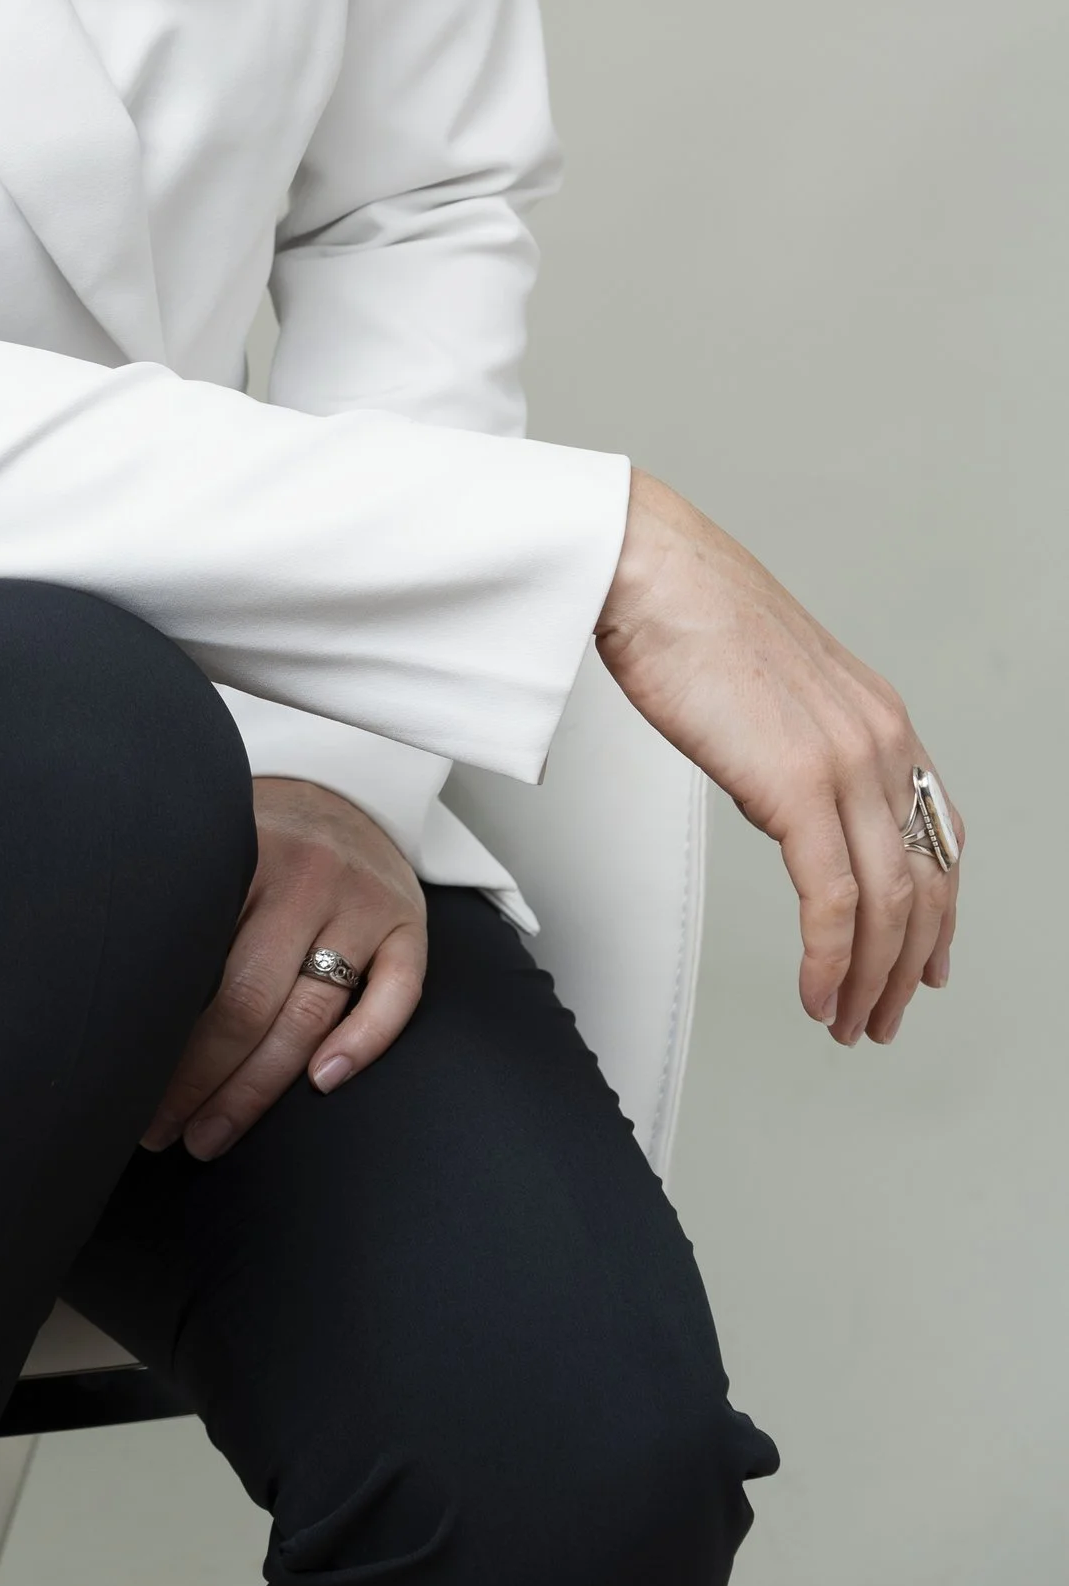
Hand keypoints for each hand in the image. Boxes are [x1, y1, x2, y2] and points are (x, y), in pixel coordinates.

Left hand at [142, 778, 425, 1159]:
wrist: (344, 785)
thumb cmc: (259, 836)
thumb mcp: (215, 848)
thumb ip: (185, 908)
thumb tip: (118, 1003)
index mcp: (241, 856)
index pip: (195, 964)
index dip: (161, 1038)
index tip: (125, 1090)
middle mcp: (305, 877)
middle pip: (249, 1001)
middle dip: (201, 1080)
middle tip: (161, 1134)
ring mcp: (362, 901)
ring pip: (310, 1012)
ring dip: (258, 1086)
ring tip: (210, 1134)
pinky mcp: (409, 922)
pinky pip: (398, 993)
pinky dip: (364, 1042)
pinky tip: (322, 1084)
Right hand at [596, 469, 961, 1042]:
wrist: (646, 566)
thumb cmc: (684, 607)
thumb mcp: (770, 680)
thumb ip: (797, 739)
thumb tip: (782, 797)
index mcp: (877, 715)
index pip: (939, 835)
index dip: (940, 910)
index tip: (926, 957)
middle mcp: (879, 740)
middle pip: (926, 884)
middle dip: (908, 967)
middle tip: (882, 1014)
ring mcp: (845, 763)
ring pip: (890, 905)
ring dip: (871, 980)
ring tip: (847, 1019)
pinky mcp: (797, 785)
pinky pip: (834, 903)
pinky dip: (830, 961)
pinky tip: (816, 990)